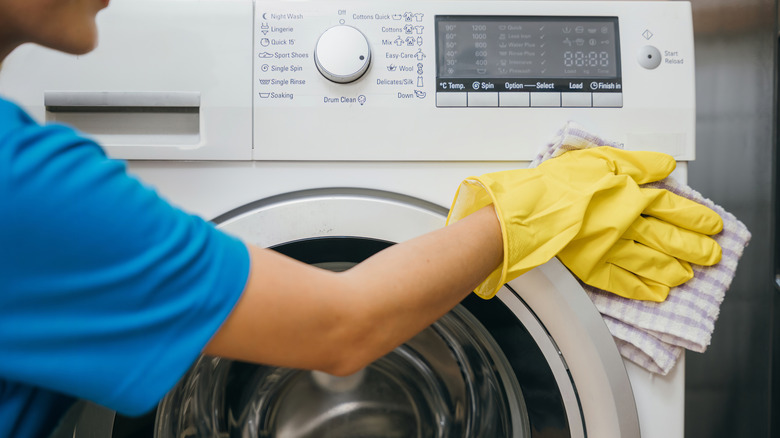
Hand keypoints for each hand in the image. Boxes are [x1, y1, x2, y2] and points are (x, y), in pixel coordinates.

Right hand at [447, 147, 721, 299]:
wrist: (532, 210)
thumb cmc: (560, 182)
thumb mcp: (602, 158)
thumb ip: (639, 163)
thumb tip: (666, 166)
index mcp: (631, 196)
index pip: (672, 207)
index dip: (695, 217)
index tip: (712, 225)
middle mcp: (627, 225)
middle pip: (669, 238)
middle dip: (694, 247)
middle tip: (712, 255)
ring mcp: (612, 249)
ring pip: (652, 262)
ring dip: (674, 270)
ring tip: (688, 275)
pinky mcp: (593, 267)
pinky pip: (624, 282)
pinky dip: (643, 289)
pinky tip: (656, 294)